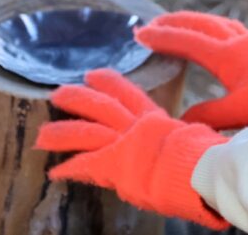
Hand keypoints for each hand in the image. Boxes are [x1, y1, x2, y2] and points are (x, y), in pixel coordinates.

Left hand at [36, 69, 229, 228]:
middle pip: (99, 105)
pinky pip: (86, 165)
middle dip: (77, 98)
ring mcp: (122, 144)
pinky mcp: (114, 164)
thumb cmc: (205, 159)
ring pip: (85, 132)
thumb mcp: (192, 138)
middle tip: (57, 92)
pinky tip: (54, 173)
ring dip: (61, 132)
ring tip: (42, 135)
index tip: (93, 74)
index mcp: (153, 117)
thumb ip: (178, 134)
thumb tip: (180, 132)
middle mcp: (134, 125)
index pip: (126, 93)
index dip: (108, 82)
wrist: (201, 171)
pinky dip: (69, 169)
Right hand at [136, 12, 247, 128]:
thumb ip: (211, 117)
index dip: (162, 38)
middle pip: (201, 24)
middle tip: (153, 23)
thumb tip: (182, 122)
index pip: (187, 42)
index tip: (140, 33)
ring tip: (182, 26)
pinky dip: (218, 30)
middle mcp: (241, 42)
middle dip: (175, 23)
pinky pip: (235, 30)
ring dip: (196, 23)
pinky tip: (223, 39)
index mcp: (229, 56)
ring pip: (219, 24)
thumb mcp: (243, 114)